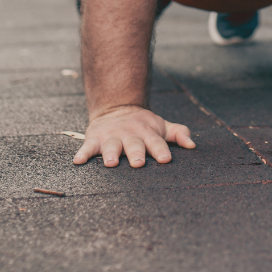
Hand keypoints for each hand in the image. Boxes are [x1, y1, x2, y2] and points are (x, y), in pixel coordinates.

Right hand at [74, 105, 195, 167]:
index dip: (161, 150)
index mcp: (148, 133)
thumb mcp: (162, 126)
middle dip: (136, 153)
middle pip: (134, 145)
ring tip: (110, 164)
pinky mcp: (95, 139)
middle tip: (138, 163)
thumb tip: (193, 145)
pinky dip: (83, 153)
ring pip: (111, 146)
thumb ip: (178, 134)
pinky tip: (78, 161)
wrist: (117, 108)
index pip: (156, 142)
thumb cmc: (144, 125)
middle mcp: (130, 135)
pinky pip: (88, 147)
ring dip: (110, 154)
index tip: (165, 159)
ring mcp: (112, 136)